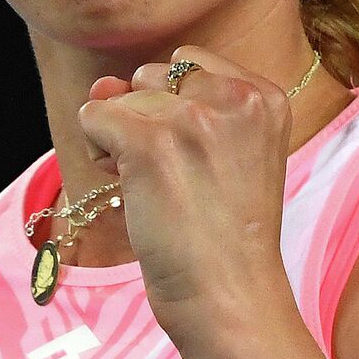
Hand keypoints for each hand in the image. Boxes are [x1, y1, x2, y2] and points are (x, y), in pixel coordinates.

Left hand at [77, 45, 297, 335]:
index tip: (196, 156)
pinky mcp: (150, 142)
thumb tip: (102, 83)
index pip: (190, 62)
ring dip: (120, 138)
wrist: (230, 295)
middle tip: (173, 174)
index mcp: (264, 96)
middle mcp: (234, 97)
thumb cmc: (225, 234)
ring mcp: (192, 117)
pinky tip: (129, 188)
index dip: (175, 106)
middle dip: (146, 118)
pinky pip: (94, 117)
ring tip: (154, 186)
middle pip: (154, 76)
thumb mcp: (224, 154)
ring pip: (121, 98)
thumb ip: (170, 106)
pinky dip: (97, 151)